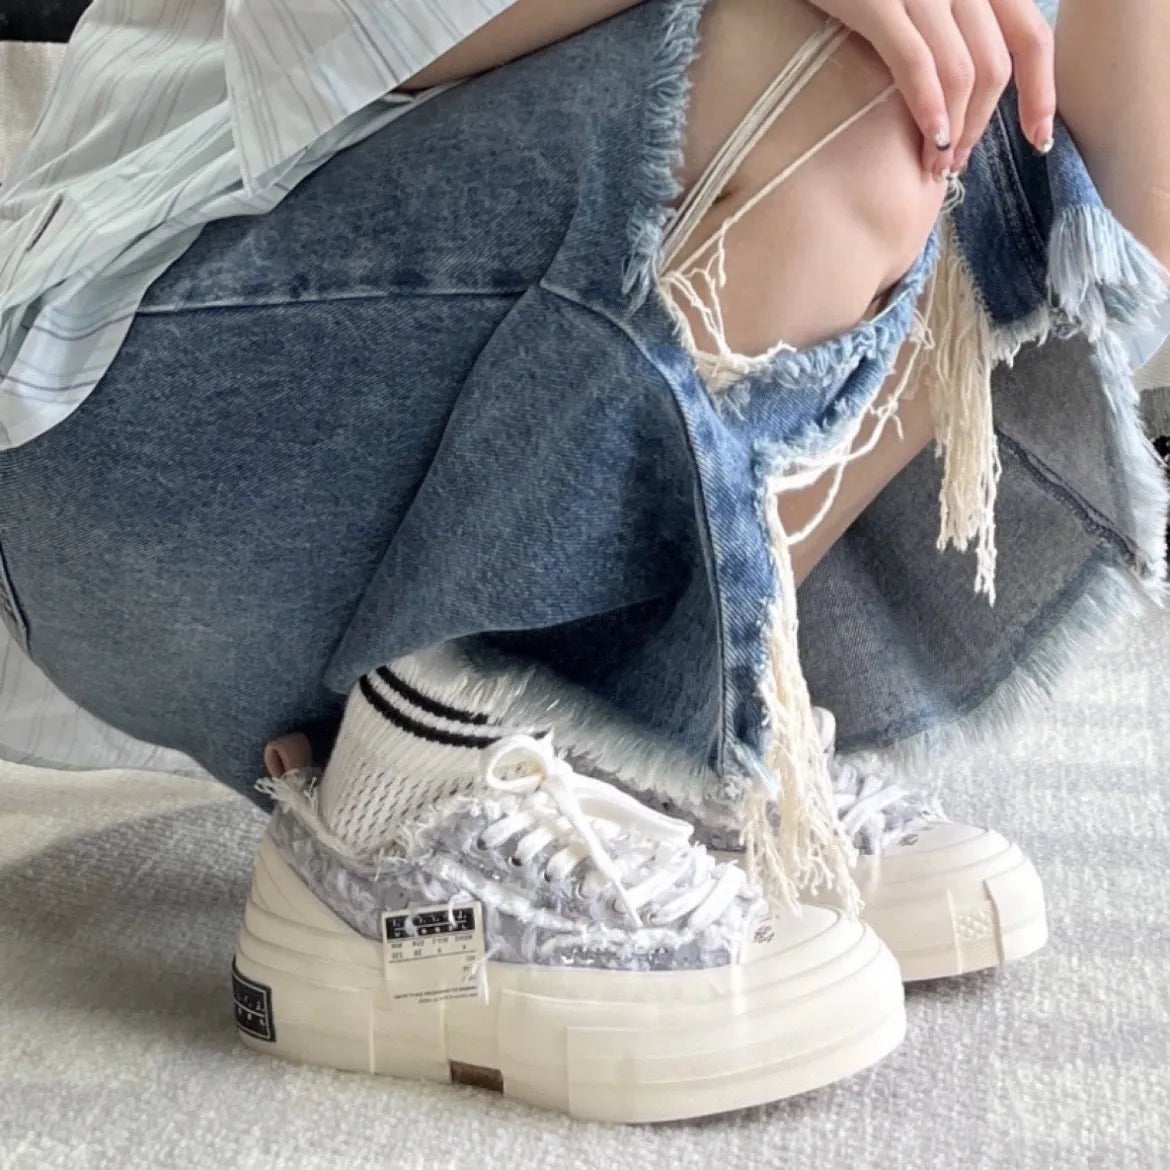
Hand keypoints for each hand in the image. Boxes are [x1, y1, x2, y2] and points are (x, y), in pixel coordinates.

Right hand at [807, 0, 1056, 178]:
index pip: (1031, 37)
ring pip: (960, 72)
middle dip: (979, 126)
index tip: (1038, 139)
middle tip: (954, 164)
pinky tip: (928, 137)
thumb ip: (957, 22)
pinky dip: (926, 105)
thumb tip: (969, 87)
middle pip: (993, 67)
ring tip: (934, 163)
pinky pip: (914, 62)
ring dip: (952, 129)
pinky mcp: (879, 2)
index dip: (1040, 93)